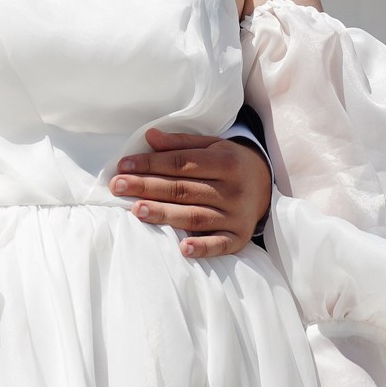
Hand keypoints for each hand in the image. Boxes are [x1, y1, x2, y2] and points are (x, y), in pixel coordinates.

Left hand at [110, 130, 272, 259]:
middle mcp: (233, 189)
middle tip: (118, 186)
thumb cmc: (230, 163)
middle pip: (184, 189)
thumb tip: (149, 137)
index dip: (151, 164)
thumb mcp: (212, 146)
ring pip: (195, 216)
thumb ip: (181, 143)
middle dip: (148, 187)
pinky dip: (203, 248)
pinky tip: (183, 249)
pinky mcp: (240, 237)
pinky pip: (221, 244)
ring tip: (137, 210)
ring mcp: (237, 215)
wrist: (267, 183)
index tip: (124, 166)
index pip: (182, 163)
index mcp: (226, 161)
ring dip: (165, 214)